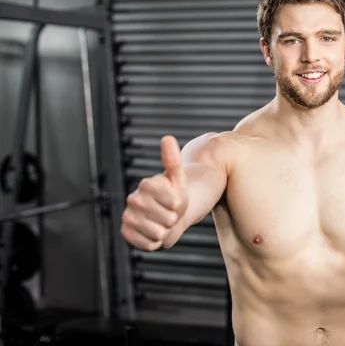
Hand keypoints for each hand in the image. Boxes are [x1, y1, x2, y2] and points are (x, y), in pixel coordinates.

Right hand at [121, 135, 188, 250]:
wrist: (166, 215)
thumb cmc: (175, 196)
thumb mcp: (178, 179)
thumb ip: (172, 160)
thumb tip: (167, 138)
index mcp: (147, 184)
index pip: (175, 202)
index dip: (180, 205)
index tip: (175, 201)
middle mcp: (133, 200)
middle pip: (168, 219)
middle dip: (173, 219)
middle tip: (169, 213)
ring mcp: (128, 217)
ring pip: (159, 233)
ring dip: (165, 231)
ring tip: (162, 223)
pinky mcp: (125, 233)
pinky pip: (148, 244)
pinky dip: (155, 242)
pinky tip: (153, 232)